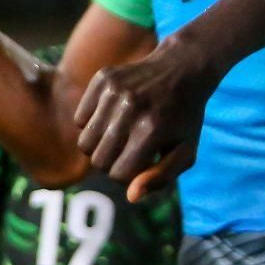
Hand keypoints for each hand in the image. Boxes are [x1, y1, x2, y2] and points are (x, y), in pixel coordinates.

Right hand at [72, 35, 216, 201]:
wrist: (183, 68)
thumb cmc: (184, 118)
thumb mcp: (185, 151)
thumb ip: (160, 177)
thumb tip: (130, 196)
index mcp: (152, 130)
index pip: (119, 174)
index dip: (128, 176)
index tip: (141, 164)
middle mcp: (130, 109)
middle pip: (98, 160)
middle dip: (111, 163)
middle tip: (127, 152)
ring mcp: (114, 92)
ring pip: (85, 142)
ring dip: (99, 146)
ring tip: (118, 138)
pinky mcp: (102, 79)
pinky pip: (79, 119)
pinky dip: (91, 124)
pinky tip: (111, 117)